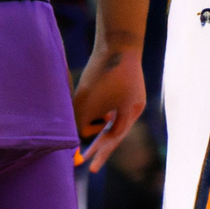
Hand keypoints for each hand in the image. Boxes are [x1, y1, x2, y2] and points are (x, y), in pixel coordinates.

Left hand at [72, 44, 146, 172]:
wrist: (118, 41)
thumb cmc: (102, 75)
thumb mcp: (86, 104)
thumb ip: (79, 126)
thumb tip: (75, 138)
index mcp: (131, 112)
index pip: (114, 139)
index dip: (100, 153)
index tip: (88, 167)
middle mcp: (134, 104)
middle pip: (115, 129)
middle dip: (99, 141)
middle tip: (87, 156)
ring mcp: (131, 93)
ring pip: (112, 116)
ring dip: (98, 122)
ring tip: (86, 124)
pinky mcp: (124, 82)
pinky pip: (112, 102)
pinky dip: (100, 108)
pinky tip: (92, 102)